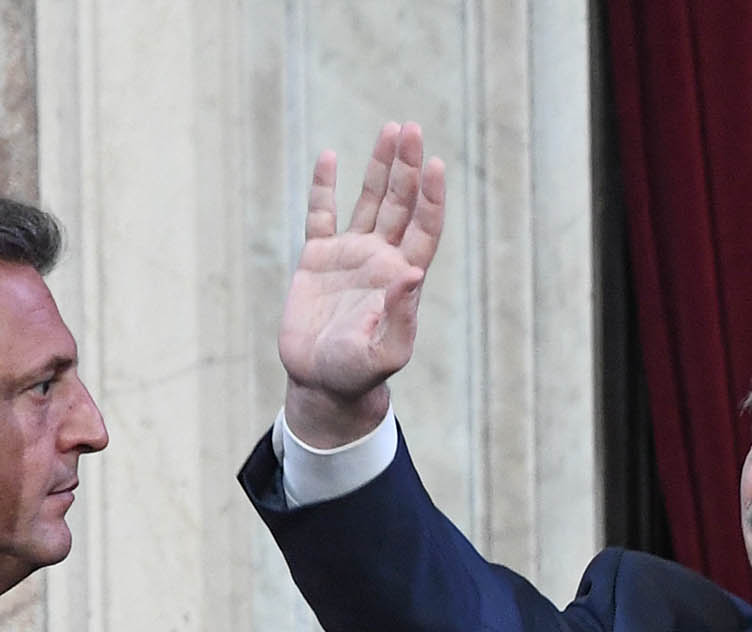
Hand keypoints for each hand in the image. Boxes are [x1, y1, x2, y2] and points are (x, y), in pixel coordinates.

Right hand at [279, 122, 446, 447]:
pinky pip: (321, 214)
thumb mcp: (383, 352)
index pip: (423, 228)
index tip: (433, 164)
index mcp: (402, 279)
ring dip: (380, 166)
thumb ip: (400, 316)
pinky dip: (324, 186)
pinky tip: (330, 157)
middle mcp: (381, 259)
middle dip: (406, 167)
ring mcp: (350, 256)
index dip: (430, 197)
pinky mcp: (318, 259)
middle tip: (410, 128)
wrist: (322, 383)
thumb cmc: (358, 374)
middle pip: (399, 204)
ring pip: (369, 200)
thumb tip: (413, 274)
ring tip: (391, 129)